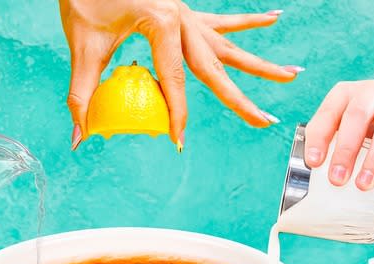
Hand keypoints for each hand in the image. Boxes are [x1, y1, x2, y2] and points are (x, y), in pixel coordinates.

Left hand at [60, 0, 302, 148]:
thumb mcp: (83, 43)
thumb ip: (82, 91)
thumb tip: (80, 133)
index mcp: (162, 23)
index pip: (175, 79)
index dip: (176, 113)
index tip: (178, 140)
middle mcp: (182, 17)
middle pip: (217, 66)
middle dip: (241, 98)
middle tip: (265, 121)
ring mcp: (187, 12)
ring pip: (229, 44)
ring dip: (260, 63)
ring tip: (293, 74)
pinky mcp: (184, 10)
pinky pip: (221, 20)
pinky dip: (247, 21)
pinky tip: (275, 17)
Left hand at [305, 80, 373, 189]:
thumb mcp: (355, 124)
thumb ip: (337, 140)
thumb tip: (316, 172)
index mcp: (348, 93)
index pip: (329, 113)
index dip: (319, 137)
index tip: (314, 163)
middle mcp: (373, 91)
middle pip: (357, 116)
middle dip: (345, 150)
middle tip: (337, 179)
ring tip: (363, 184)